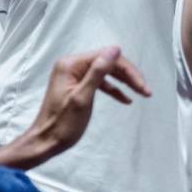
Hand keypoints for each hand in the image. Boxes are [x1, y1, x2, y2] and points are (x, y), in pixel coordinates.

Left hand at [16, 46, 150, 166]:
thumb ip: (98, 72)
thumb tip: (115, 49)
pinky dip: (114, 89)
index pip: (107, 57)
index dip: (128, 70)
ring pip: (106, 72)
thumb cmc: (62, 124)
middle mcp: (72, 65)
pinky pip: (100, 82)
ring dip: (124, 82)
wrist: (45, 142)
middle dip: (129, 76)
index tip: (143, 86)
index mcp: (71, 64)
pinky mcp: (77, 85)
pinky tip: (126, 99)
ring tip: (142, 93)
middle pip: (108, 63)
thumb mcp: (82, 98)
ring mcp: (74, 75)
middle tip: (146, 91)